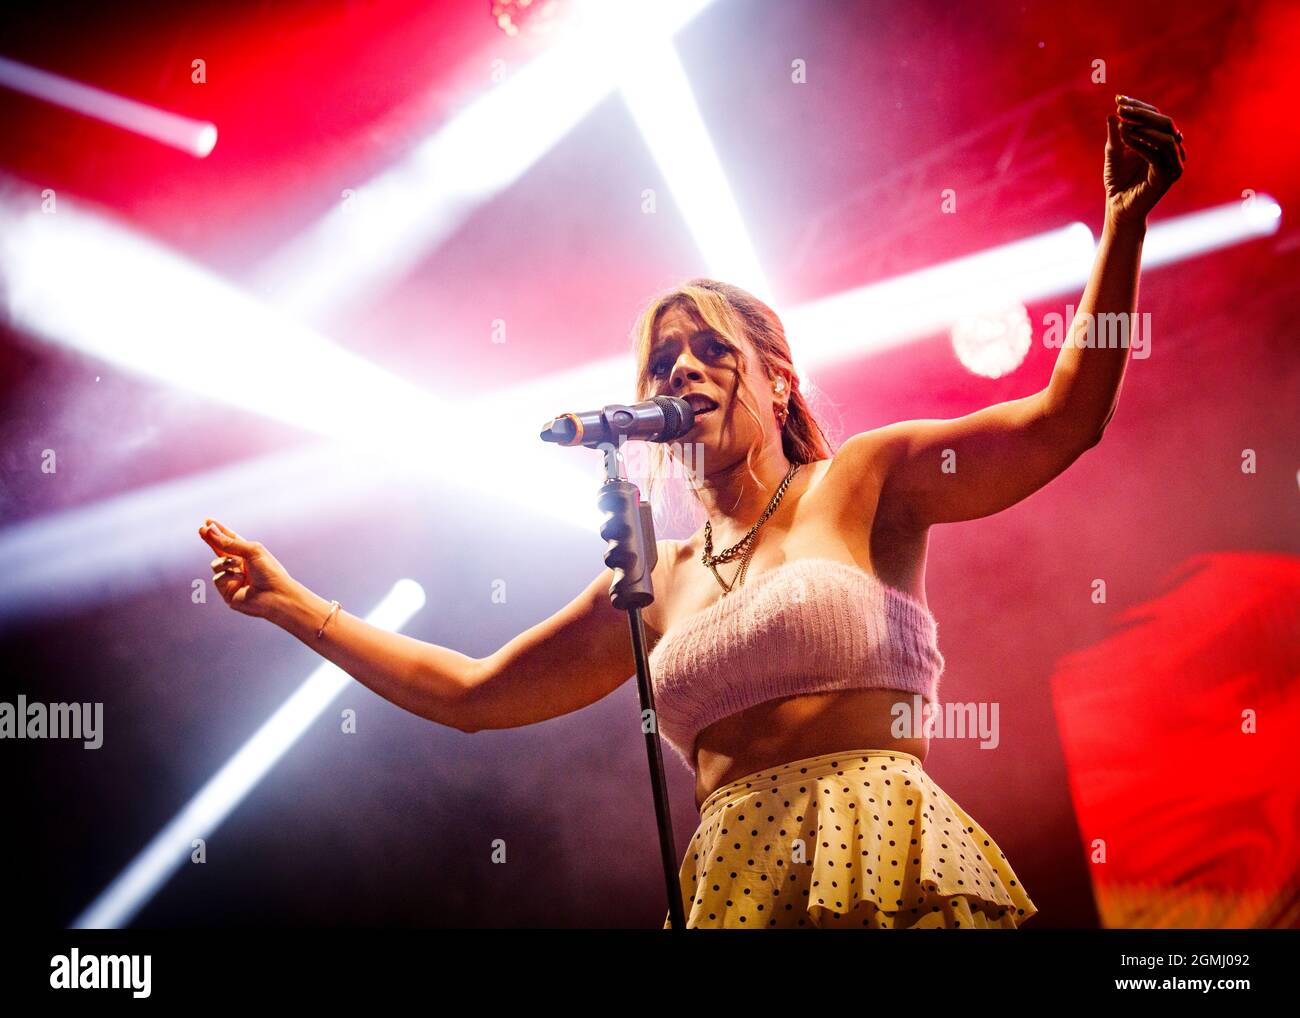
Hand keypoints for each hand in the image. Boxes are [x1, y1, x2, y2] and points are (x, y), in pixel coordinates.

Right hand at [199, 518, 294, 619]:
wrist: (276, 595)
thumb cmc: (270, 571)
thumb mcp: (251, 551)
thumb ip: (230, 542)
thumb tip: (210, 530)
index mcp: (249, 554)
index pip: (231, 540)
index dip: (219, 531)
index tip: (208, 521)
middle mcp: (240, 566)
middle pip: (220, 550)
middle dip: (211, 540)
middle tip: (201, 529)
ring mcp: (233, 579)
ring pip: (216, 564)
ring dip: (224, 561)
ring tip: (236, 563)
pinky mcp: (228, 592)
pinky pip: (217, 578)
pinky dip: (227, 576)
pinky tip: (241, 580)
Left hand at [1105, 94, 1185, 228]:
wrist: (1118, 207)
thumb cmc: (1117, 181)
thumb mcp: (1113, 154)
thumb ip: (1115, 135)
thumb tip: (1112, 113)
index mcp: (1161, 140)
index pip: (1155, 116)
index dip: (1138, 107)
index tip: (1118, 99)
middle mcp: (1171, 149)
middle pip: (1165, 122)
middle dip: (1142, 113)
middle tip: (1121, 108)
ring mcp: (1172, 162)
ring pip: (1166, 136)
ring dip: (1144, 127)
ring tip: (1124, 123)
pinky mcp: (1167, 175)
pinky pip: (1157, 154)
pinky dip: (1141, 143)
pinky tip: (1126, 137)